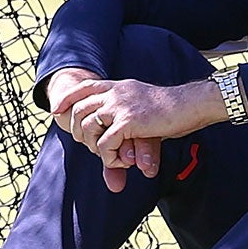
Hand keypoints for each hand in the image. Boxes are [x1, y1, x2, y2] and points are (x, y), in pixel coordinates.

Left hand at [61, 75, 227, 189]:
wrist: (190, 104)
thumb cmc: (171, 108)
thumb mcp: (142, 104)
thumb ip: (125, 113)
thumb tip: (117, 129)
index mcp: (117, 86)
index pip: (83, 87)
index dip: (67, 98)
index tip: (57, 111)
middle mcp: (115, 93)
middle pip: (79, 109)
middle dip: (78, 130)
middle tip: (89, 145)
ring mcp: (120, 106)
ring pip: (89, 126)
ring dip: (94, 145)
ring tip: (107, 155)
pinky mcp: (128, 122)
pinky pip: (106, 143)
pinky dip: (109, 156)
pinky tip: (121, 162)